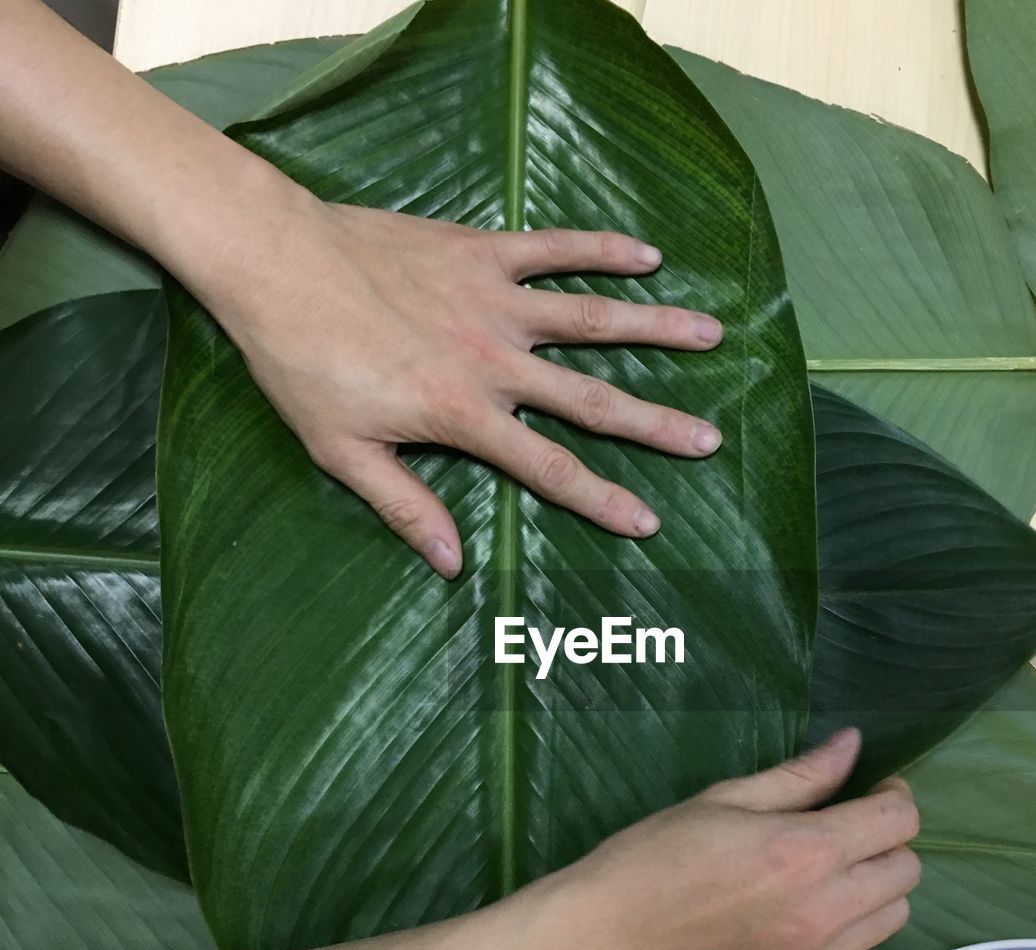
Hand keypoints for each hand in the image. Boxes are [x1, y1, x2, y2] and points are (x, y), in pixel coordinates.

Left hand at [203, 193, 724, 579]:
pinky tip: (647, 254)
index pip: (549, 469)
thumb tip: (451, 564)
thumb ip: (404, 506)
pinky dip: (601, 248)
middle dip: (655, 425)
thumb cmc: (300, 362)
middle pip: (592, 400)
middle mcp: (494, 360)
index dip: (602, 500)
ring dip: (655, 328)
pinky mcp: (480, 252)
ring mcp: (494, 301)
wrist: (273, 260)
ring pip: (592, 318)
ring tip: (712, 333)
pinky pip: (554, 249)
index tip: (649, 522)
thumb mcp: (340, 451)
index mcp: (463, 414)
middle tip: (710, 439)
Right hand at [554, 729, 920, 949]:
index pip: (898, 823)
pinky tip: (804, 906)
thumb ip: (800, 776)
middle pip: (908, 872)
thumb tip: (853, 745)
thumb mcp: (724, 799)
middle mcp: (824, 911)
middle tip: (848, 826)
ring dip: (877, 885)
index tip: (872, 788)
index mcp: (805, 853)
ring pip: (893, 917)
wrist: (605, 941)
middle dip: (888, 840)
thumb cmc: (654, 855)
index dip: (894, 797)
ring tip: (832, 868)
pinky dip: (849, 923)